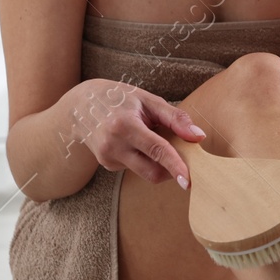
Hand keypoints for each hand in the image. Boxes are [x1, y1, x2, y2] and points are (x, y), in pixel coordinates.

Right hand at [64, 78, 205, 186]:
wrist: (81, 105)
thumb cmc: (120, 99)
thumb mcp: (149, 100)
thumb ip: (176, 118)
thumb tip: (199, 136)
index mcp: (125, 126)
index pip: (156, 150)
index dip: (175, 166)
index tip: (188, 181)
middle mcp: (113, 145)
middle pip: (152, 171)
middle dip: (172, 170)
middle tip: (182, 155)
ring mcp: (108, 158)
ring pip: (145, 172)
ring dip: (158, 162)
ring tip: (151, 137)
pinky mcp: (107, 164)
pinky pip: (135, 168)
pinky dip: (144, 159)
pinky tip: (135, 142)